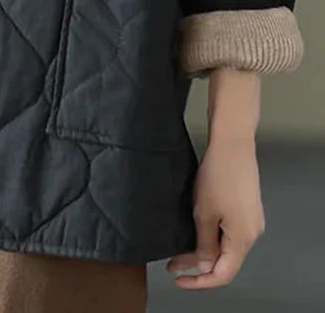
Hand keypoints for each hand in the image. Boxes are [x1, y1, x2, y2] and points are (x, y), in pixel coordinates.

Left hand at [166, 134, 264, 288]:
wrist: (233, 144)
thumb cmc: (217, 176)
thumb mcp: (204, 213)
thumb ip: (205, 244)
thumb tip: (205, 266)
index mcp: (243, 239)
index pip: (223, 275)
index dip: (200, 282)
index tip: (178, 279)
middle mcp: (252, 233)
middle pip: (225, 261)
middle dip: (198, 265)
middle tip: (172, 264)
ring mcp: (251, 220)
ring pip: (226, 246)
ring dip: (204, 250)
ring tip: (180, 250)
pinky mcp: (247, 208)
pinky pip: (229, 232)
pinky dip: (212, 237)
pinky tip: (197, 232)